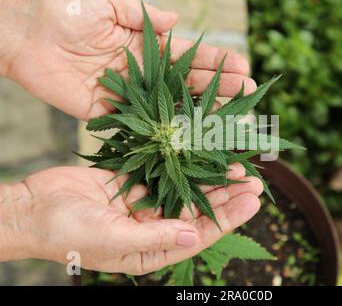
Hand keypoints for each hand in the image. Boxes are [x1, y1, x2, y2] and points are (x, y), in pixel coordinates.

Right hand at [0, 164, 261, 273]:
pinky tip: (199, 149)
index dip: (228, 216)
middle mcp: (153, 227)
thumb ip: (154, 236)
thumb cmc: (66, 232)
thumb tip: (194, 232)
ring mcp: (143, 203)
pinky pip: (163, 171)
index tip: (253, 199)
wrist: (31, 209)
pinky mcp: (132, 182)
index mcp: (152, 248)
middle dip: (226, 195)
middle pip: (198, 210)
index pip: (200, 233)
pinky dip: (181, 161)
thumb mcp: (111, 238)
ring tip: (235, 163)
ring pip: (185, 189)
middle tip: (254, 178)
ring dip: (208, 177)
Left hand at [1, 0, 255, 120]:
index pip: (188, 56)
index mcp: (146, 47)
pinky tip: (191, 138)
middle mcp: (145, 74)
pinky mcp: (112, 114)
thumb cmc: (64, 13)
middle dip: (220, 87)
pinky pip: (144, 125)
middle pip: (188, 83)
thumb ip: (142, 14)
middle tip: (249, 93)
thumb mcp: (107, 2)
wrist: (26, 37)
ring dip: (202, 111)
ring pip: (174, 106)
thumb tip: (178, 19)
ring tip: (232, 116)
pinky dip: (166, 132)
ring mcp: (131, 96)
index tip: (242, 67)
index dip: (215, 61)